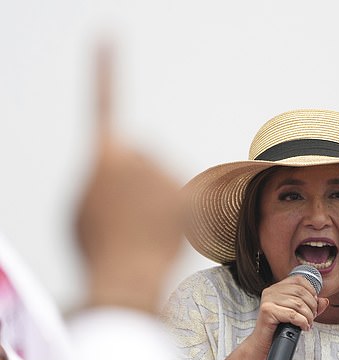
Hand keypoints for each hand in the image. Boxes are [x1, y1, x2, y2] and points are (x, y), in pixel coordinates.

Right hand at [74, 43, 183, 313]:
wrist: (125, 274)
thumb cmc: (96, 243)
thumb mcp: (81, 206)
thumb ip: (100, 181)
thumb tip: (119, 178)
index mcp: (104, 155)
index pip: (102, 104)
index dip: (104, 71)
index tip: (107, 37)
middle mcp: (138, 155)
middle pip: (141, 156)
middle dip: (137, 177)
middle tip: (127, 211)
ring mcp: (166, 173)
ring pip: (163, 176)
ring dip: (156, 196)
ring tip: (143, 225)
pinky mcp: (188, 191)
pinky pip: (180, 193)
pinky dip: (174, 208)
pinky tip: (162, 228)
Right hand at [251, 274, 328, 352]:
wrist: (264, 344)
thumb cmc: (279, 328)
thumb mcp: (299, 315)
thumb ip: (312, 306)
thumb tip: (324, 301)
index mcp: (277, 287)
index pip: (299, 280)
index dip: (311, 290)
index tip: (314, 303)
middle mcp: (271, 291)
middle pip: (300, 292)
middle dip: (312, 306)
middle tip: (312, 317)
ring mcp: (268, 300)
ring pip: (298, 304)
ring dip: (308, 316)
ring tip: (308, 323)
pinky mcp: (267, 311)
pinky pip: (292, 314)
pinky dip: (302, 322)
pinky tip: (304, 327)